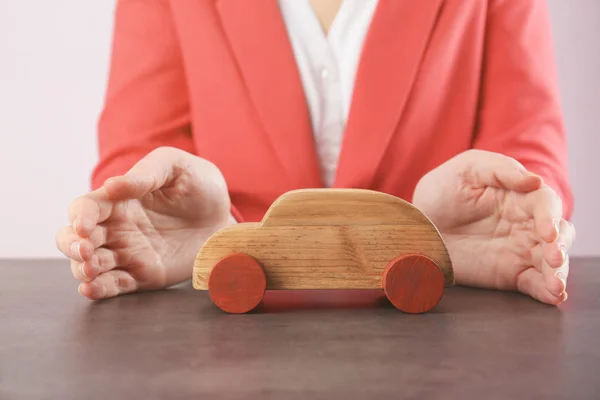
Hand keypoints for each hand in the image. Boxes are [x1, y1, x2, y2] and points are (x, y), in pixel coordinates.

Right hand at [56, 147, 234, 299]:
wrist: (225, 218)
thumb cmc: (200, 185)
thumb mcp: (176, 167)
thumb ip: (147, 173)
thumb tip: (112, 185)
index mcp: (119, 199)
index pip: (85, 208)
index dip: (79, 217)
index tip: (85, 226)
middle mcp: (116, 227)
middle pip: (75, 238)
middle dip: (72, 246)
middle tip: (86, 251)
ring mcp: (127, 253)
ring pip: (88, 265)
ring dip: (82, 269)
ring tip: (92, 271)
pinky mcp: (142, 275)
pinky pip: (114, 285)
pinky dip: (98, 289)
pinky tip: (92, 289)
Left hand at [412, 149, 574, 304]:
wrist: (419, 223)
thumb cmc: (445, 187)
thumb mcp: (468, 169)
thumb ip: (500, 170)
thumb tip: (534, 181)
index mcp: (521, 196)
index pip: (546, 205)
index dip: (550, 217)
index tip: (547, 232)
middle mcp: (528, 224)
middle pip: (559, 235)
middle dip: (560, 248)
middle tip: (553, 259)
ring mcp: (521, 251)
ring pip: (551, 263)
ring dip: (558, 274)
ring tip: (556, 287)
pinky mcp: (510, 274)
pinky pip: (535, 284)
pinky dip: (547, 292)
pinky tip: (553, 296)